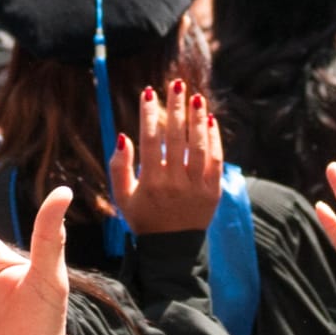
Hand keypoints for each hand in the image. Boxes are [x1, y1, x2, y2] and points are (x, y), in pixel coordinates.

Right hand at [110, 80, 223, 234]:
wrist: (172, 249)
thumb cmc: (143, 218)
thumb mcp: (122, 196)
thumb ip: (119, 166)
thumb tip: (123, 136)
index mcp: (151, 182)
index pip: (151, 140)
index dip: (149, 114)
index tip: (148, 92)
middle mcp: (175, 183)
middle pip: (177, 137)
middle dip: (176, 108)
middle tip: (177, 85)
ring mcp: (197, 187)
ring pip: (199, 145)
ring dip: (198, 118)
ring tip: (195, 97)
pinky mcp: (213, 191)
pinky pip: (216, 160)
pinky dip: (214, 139)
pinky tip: (209, 120)